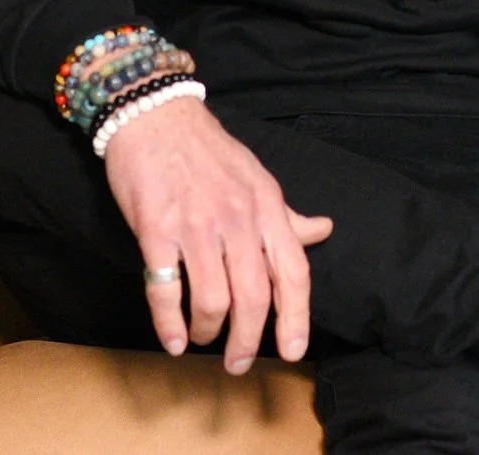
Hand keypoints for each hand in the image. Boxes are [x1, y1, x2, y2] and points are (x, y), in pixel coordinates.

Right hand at [102, 96, 333, 372]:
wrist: (155, 114)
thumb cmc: (207, 150)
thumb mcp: (257, 178)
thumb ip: (286, 215)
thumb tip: (323, 231)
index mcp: (266, 207)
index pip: (293, 271)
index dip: (297, 316)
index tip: (293, 350)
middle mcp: (237, 219)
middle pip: (254, 296)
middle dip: (248, 340)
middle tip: (238, 363)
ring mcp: (196, 225)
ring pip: (212, 299)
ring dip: (207, 331)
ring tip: (200, 340)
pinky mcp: (156, 229)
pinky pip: (165, 289)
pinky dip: (169, 323)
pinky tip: (172, 339)